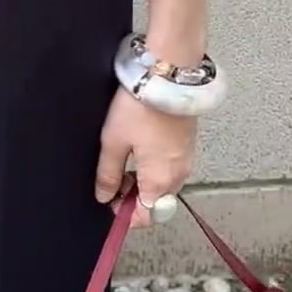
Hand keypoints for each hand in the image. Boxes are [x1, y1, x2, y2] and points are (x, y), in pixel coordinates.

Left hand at [94, 86, 197, 227]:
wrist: (168, 74)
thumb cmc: (141, 106)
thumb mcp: (113, 141)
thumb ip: (107, 174)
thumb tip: (103, 196)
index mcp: (159, 180)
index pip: (147, 217)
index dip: (126, 215)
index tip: (109, 203)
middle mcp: (178, 174)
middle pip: (157, 203)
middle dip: (133, 198)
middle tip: (112, 180)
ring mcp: (186, 159)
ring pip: (164, 186)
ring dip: (144, 183)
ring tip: (124, 161)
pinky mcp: (188, 144)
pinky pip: (171, 168)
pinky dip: (155, 168)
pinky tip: (139, 149)